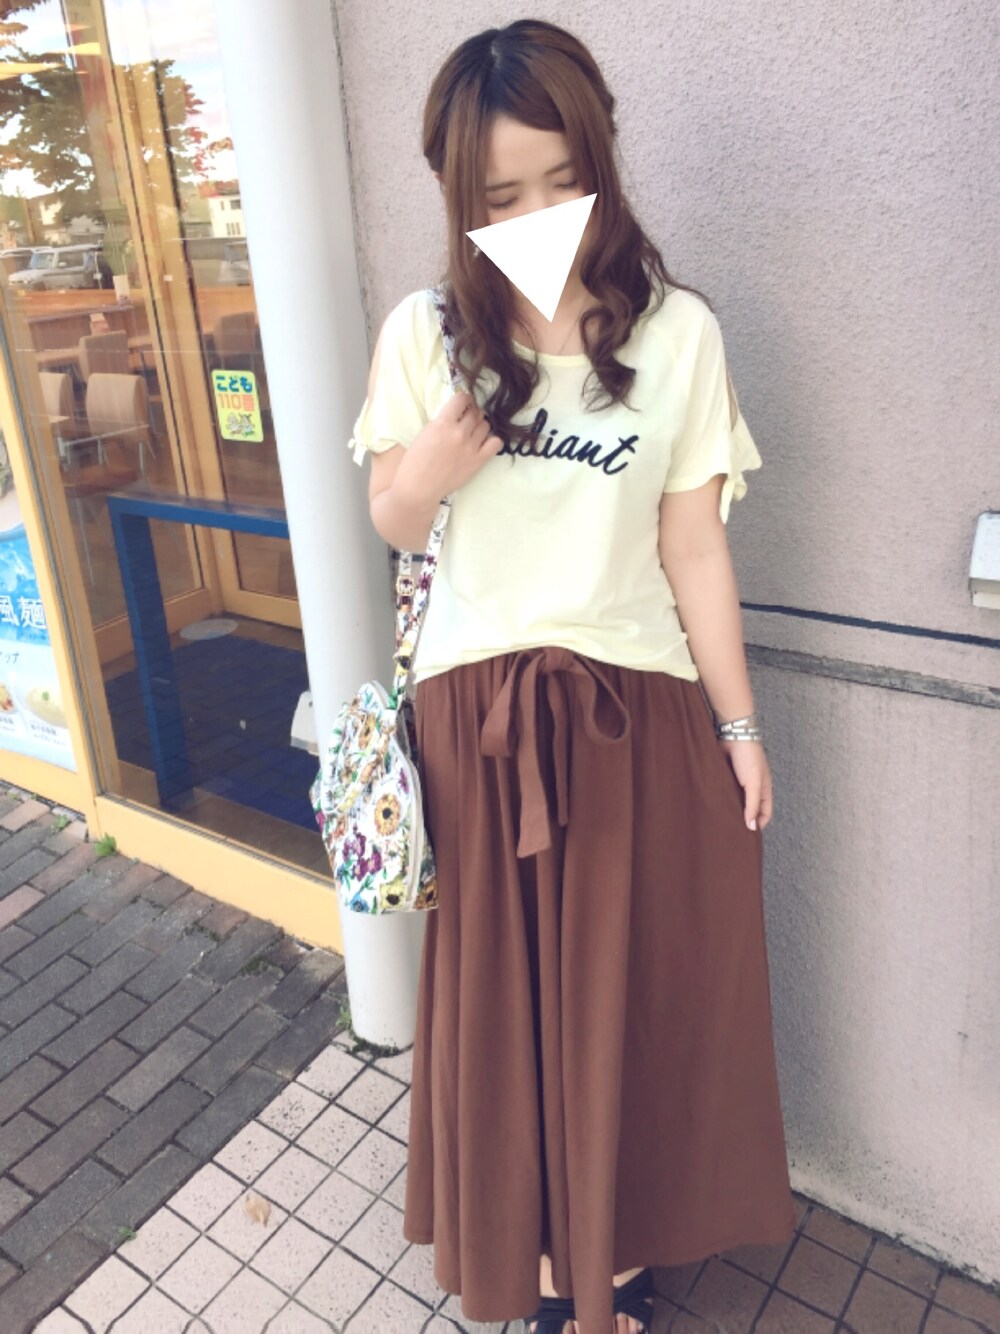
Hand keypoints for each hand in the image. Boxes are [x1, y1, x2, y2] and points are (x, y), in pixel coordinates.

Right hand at [395, 390, 502, 505]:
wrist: (418, 488)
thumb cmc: (415, 462)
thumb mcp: (425, 433)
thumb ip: (442, 421)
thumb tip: (456, 414)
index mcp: (443, 423)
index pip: (462, 399)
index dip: (464, 399)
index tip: (462, 403)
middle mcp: (459, 432)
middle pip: (475, 412)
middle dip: (472, 412)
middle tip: (467, 418)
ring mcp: (471, 447)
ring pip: (485, 425)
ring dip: (480, 425)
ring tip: (473, 431)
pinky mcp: (478, 461)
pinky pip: (495, 443)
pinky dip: (492, 440)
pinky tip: (483, 443)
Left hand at [719, 739, 772, 830]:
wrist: (733, 734)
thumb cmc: (749, 757)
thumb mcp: (754, 783)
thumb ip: (752, 805)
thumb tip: (751, 827)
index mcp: (764, 789)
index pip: (765, 813)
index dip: (758, 824)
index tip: (747, 835)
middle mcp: (752, 788)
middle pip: (750, 809)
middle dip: (743, 820)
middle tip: (732, 832)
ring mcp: (739, 782)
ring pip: (736, 802)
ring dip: (731, 810)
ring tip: (721, 822)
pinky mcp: (726, 777)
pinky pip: (725, 792)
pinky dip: (722, 799)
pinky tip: (714, 807)